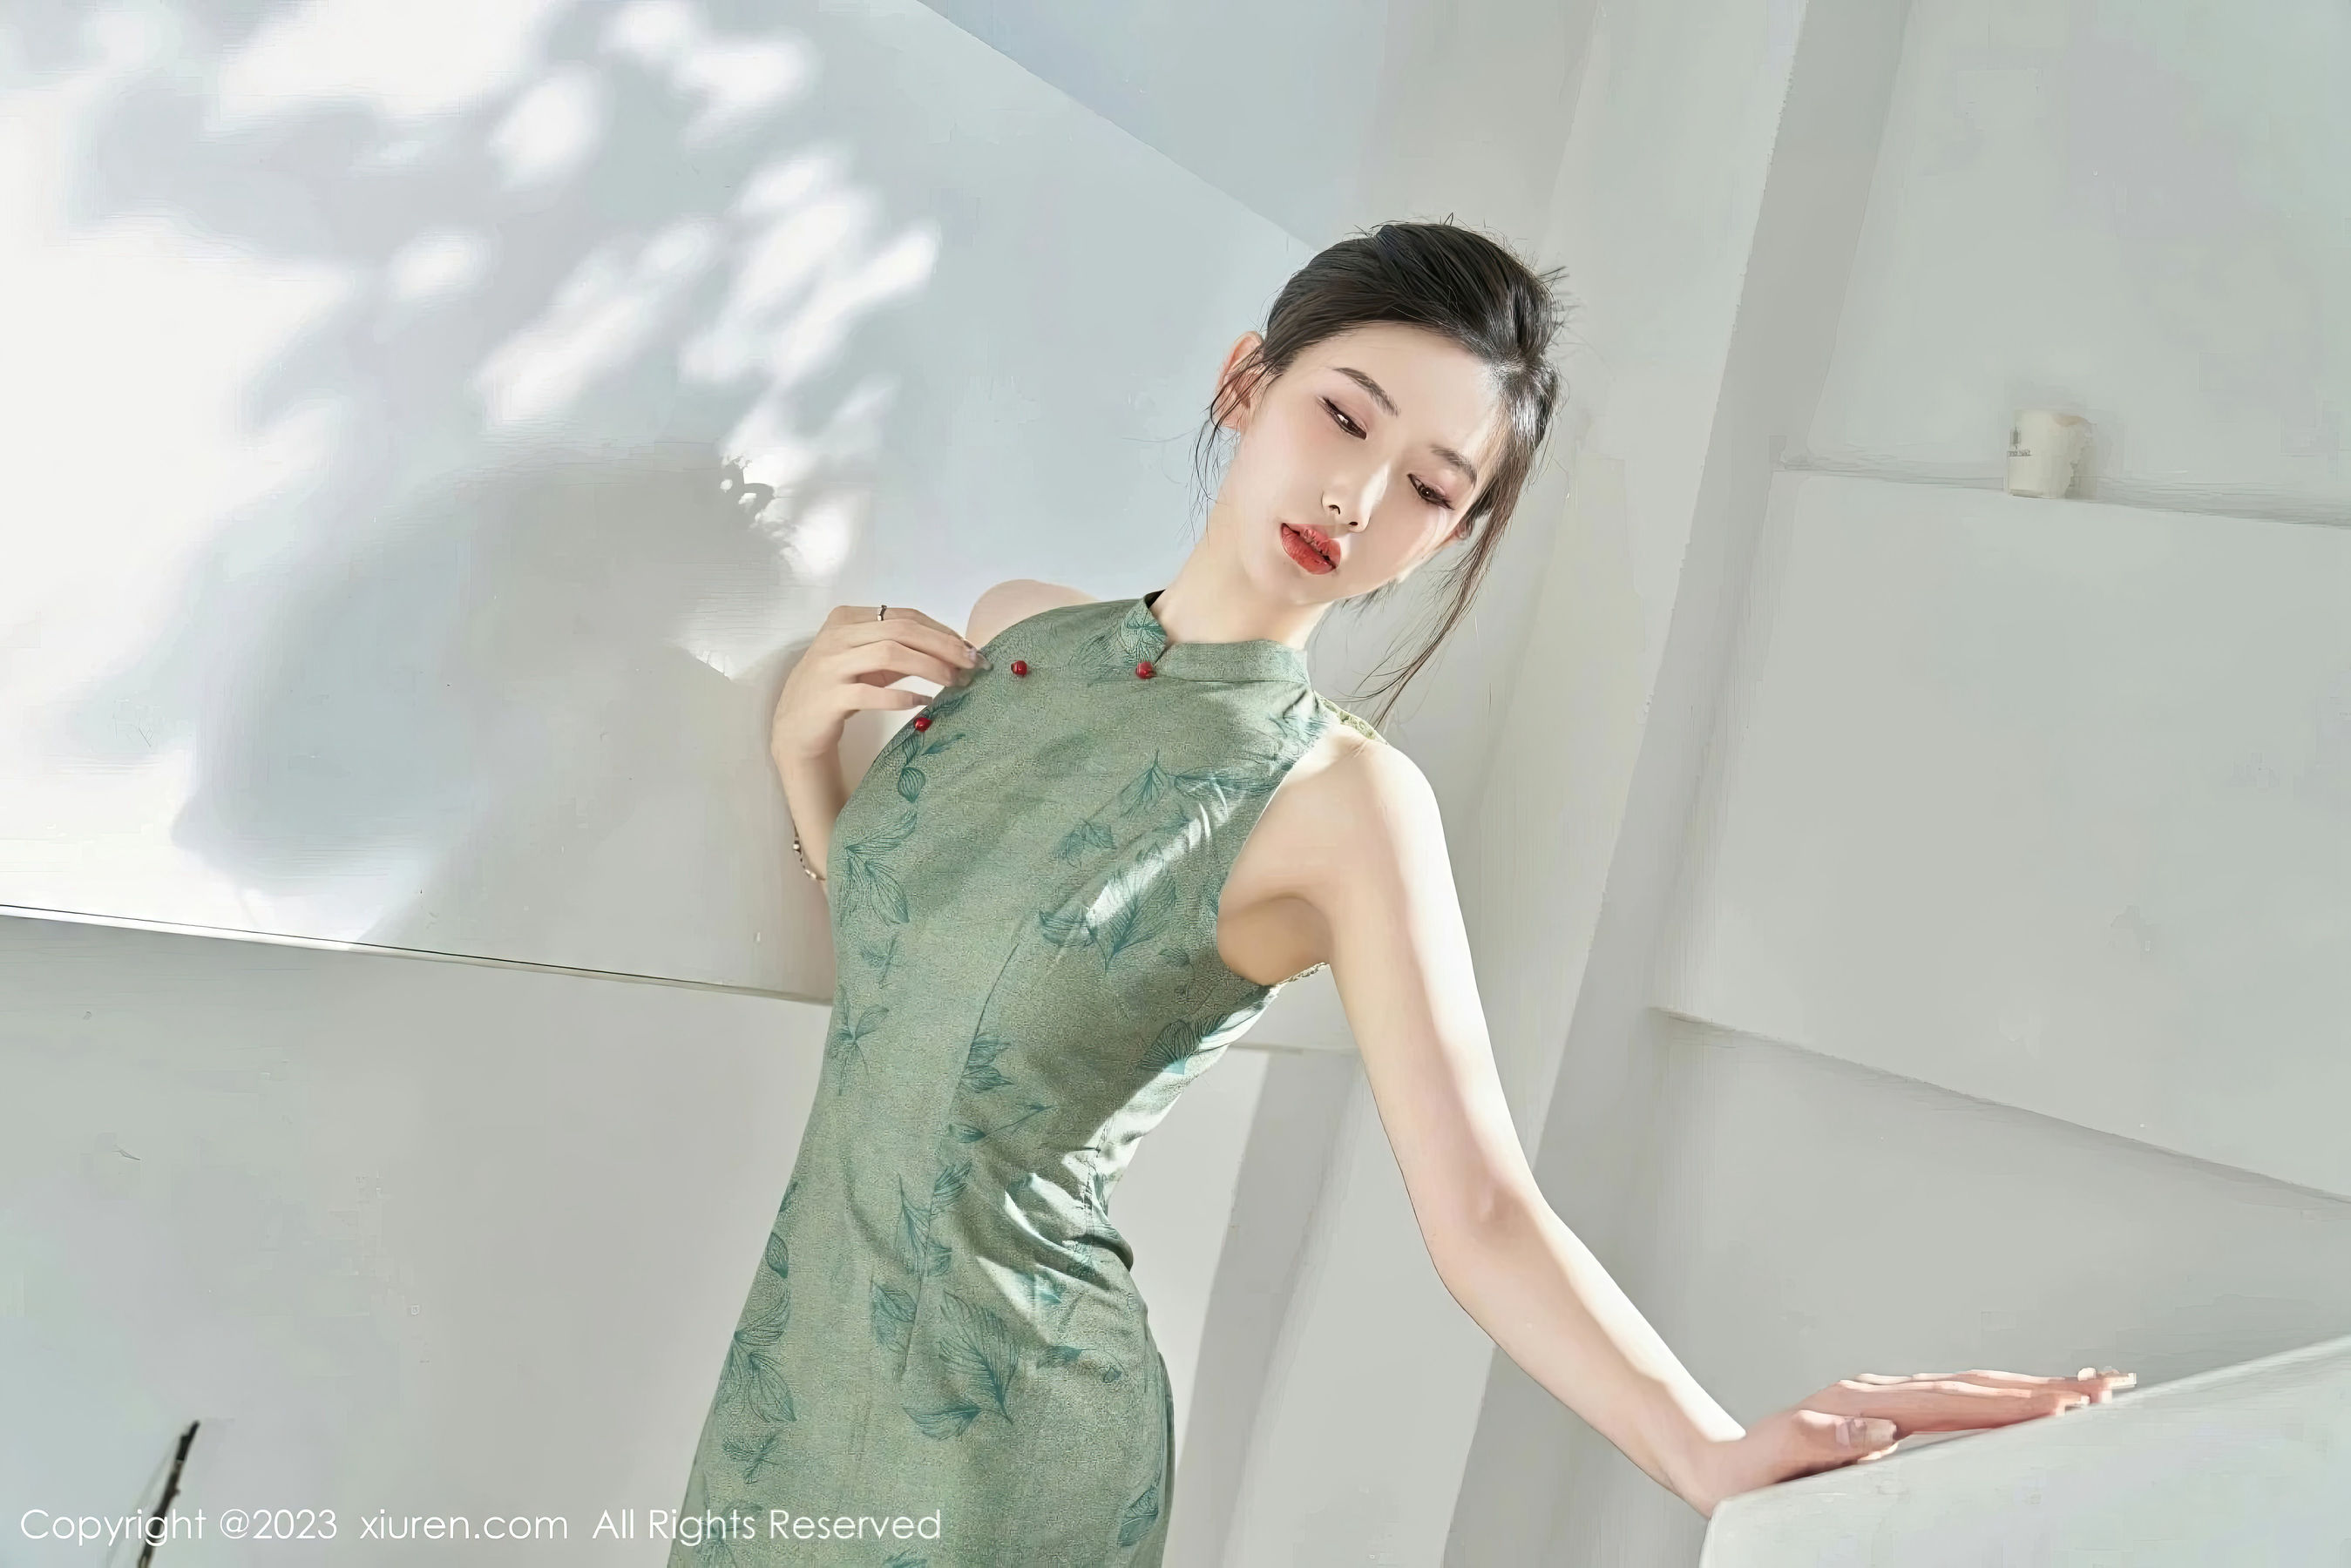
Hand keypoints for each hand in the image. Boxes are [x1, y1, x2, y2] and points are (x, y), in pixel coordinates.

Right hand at [770, 603, 982, 765]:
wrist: (796, 726)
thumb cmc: (840, 689)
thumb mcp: (869, 661)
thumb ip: (902, 649)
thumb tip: (955, 649)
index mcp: (847, 619)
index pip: (904, 616)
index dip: (941, 630)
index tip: (969, 648)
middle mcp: (837, 636)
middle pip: (901, 630)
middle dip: (943, 645)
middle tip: (972, 663)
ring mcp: (831, 665)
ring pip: (890, 653)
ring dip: (930, 666)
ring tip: (954, 681)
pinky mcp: (829, 697)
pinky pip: (873, 693)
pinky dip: (903, 696)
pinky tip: (924, 701)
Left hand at [1680, 1365, 2135, 1516]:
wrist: (1716, 1464)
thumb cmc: (1745, 1475)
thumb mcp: (1771, 1461)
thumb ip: (1818, 1442)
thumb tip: (1878, 1430)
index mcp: (1861, 1405)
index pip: (1950, 1403)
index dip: (2008, 1404)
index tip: (2064, 1405)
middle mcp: (1880, 1395)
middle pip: (1973, 1385)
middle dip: (2043, 1387)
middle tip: (2111, 1386)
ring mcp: (1887, 1401)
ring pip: (1972, 1388)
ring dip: (2033, 1387)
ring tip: (2094, 1387)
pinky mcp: (1890, 1415)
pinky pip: (1959, 1403)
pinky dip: (2002, 1399)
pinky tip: (2034, 1403)